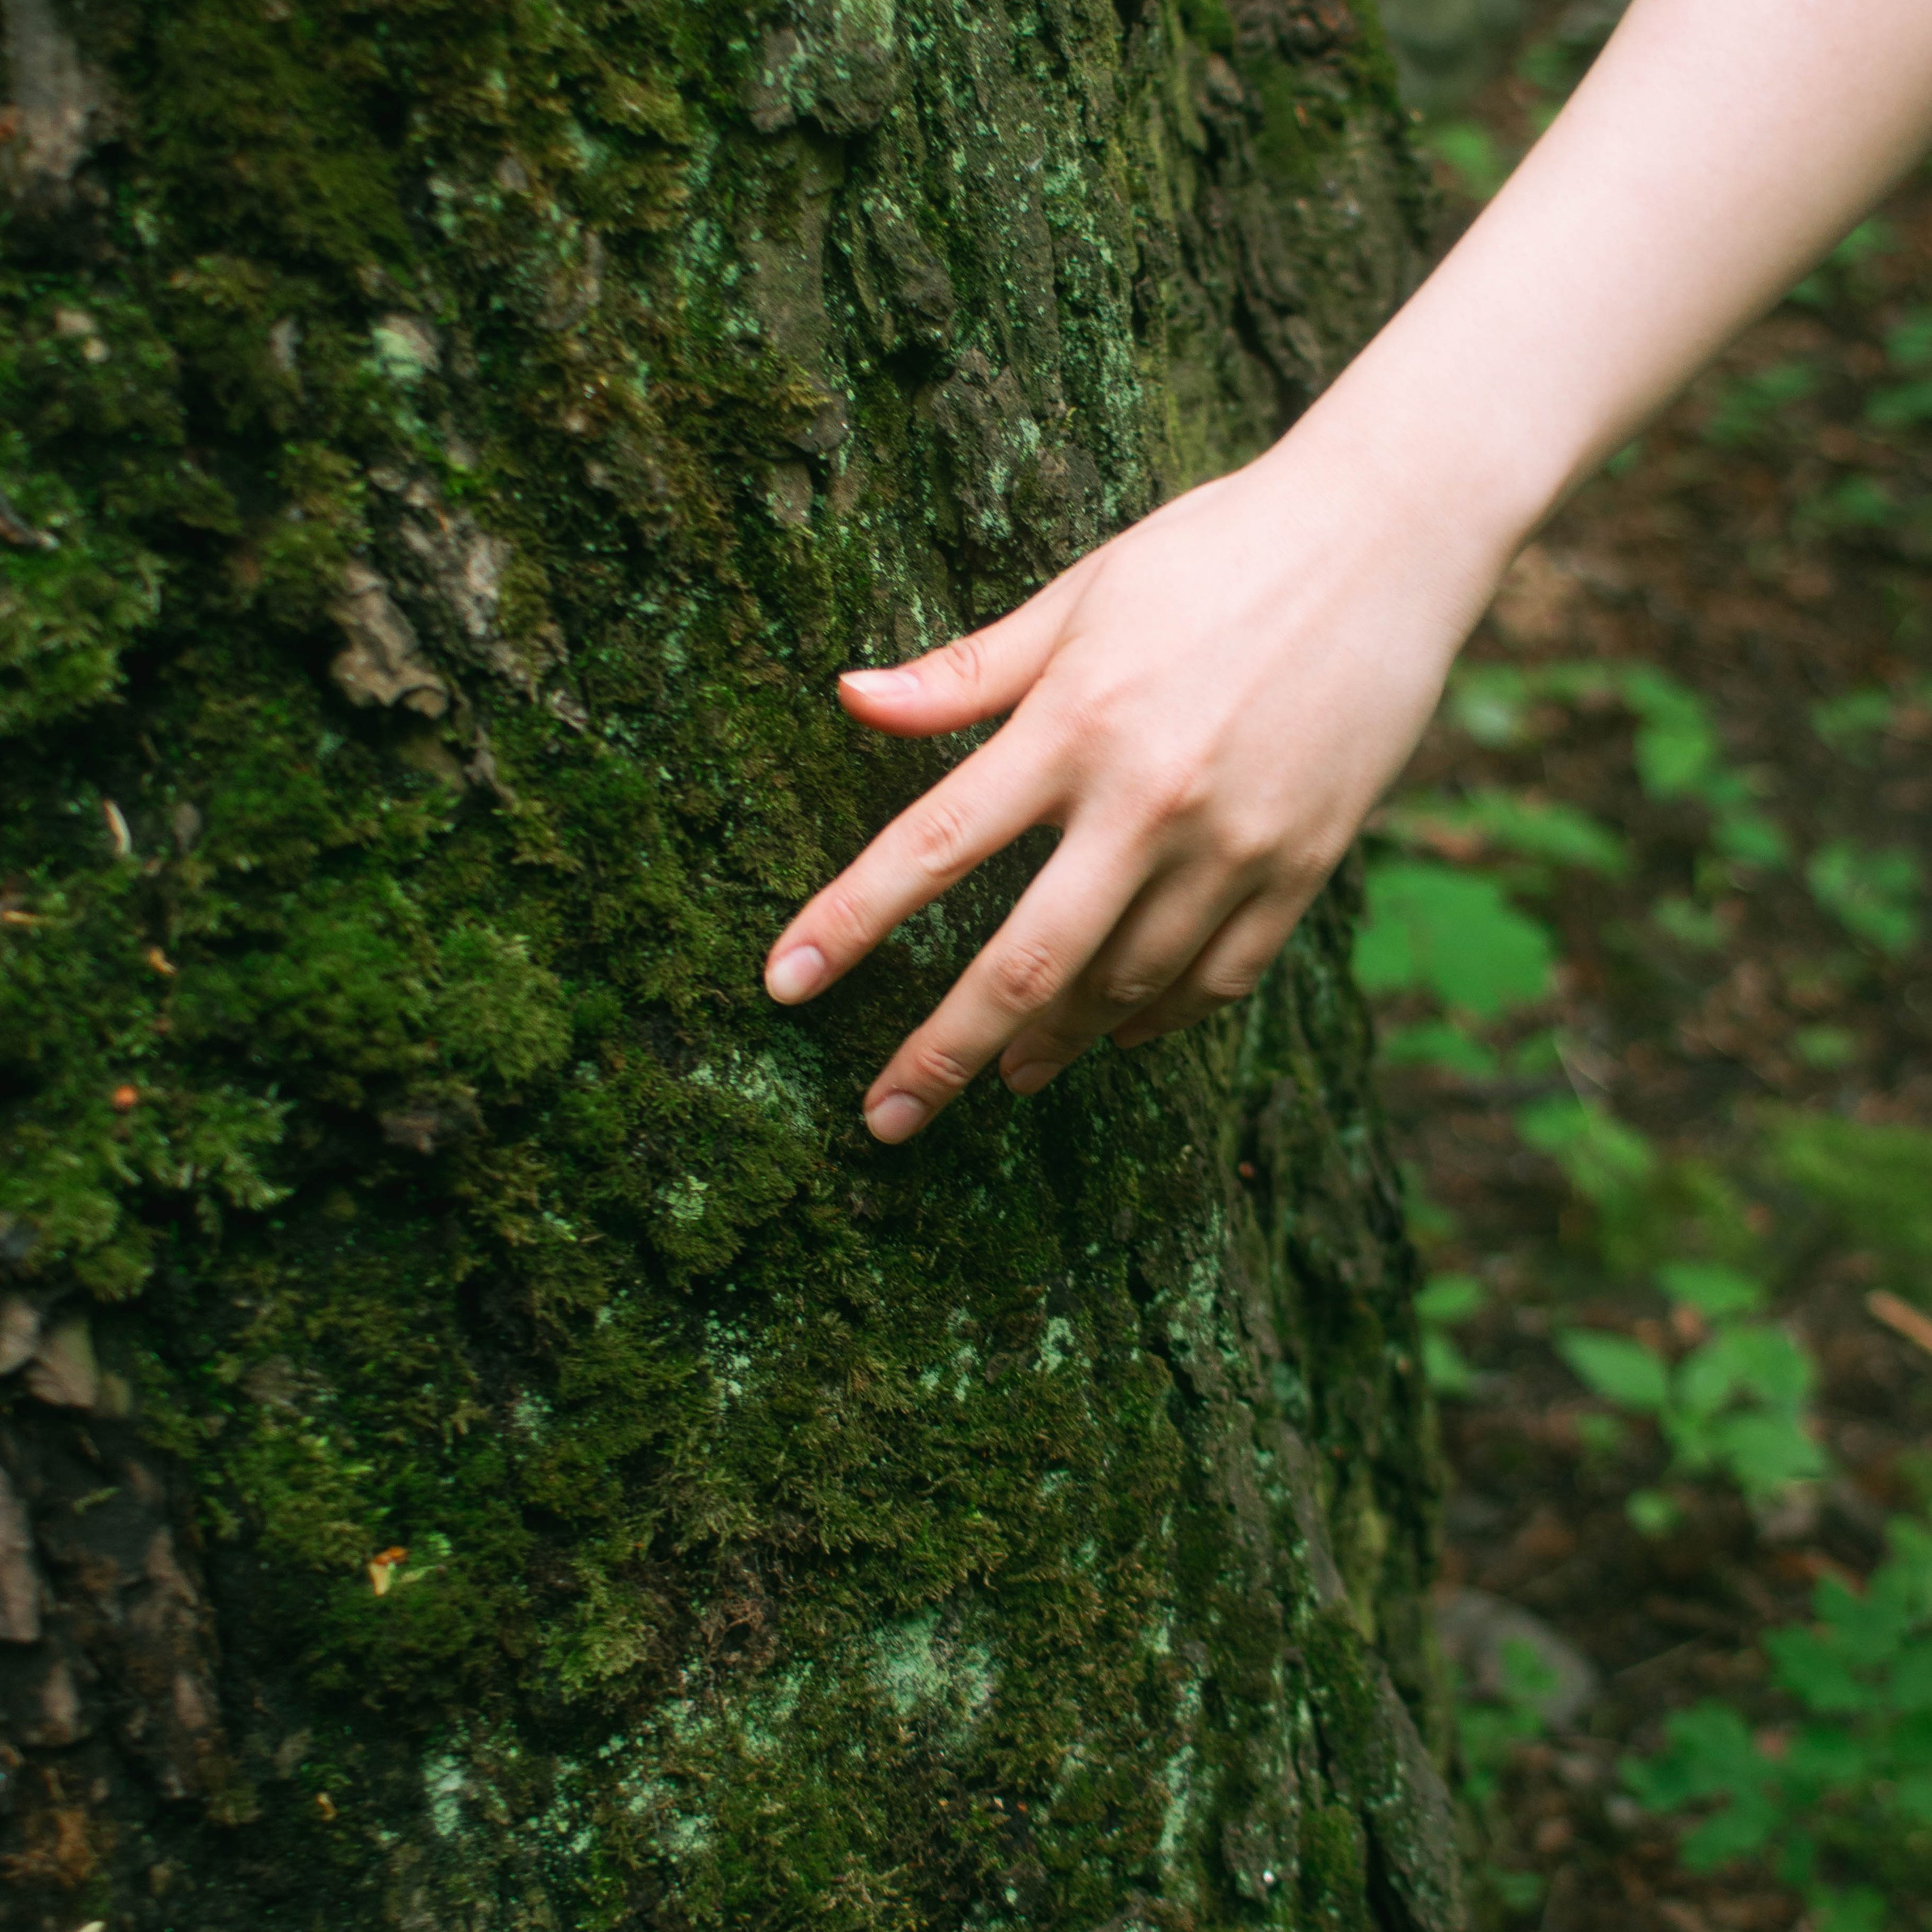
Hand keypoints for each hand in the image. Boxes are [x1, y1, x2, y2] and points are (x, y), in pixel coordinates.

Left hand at [763, 425, 1517, 1142]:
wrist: (1389, 538)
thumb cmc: (1216, 551)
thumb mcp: (1080, 594)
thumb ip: (964, 672)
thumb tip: (847, 700)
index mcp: (1075, 722)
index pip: (932, 843)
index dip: (846, 922)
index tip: (782, 985)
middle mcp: (1148, 798)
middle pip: (1023, 963)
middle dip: (942, 1054)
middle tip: (885, 1119)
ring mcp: (1234, 844)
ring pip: (1121, 988)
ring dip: (1050, 1045)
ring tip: (1005, 1075)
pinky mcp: (1302, 866)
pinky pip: (1216, 978)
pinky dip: (1156, 1019)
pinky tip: (1117, 1034)